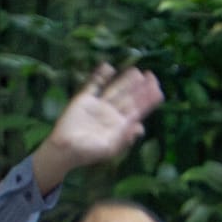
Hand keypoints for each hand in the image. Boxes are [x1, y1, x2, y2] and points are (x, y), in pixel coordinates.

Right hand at [31, 63, 164, 194]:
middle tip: (152, 76)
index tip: (158, 89)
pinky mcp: (84, 99)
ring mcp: (98, 106)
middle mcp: (111, 114)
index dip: (147, 100)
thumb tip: (141, 128)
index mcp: (120, 126)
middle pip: (129, 97)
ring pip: (115, 89)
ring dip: (125, 80)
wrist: (63, 150)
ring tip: (136, 71)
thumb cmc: (87, 153)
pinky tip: (108, 67)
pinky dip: (100, 76)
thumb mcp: (109, 148)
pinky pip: (94, 85)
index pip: (137, 110)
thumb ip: (125, 137)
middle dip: (140, 88)